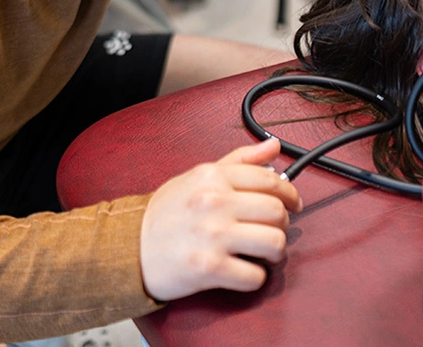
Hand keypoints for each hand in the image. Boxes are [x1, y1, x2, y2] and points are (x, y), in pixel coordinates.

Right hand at [139, 137, 302, 301]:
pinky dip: (255, 277)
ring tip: (263, 253)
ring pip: (274, 243)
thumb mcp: (199, 176)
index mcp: (213, 177)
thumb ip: (240, 160)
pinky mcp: (209, 269)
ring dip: (275, 252)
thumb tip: (274, 146)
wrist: (129, 248)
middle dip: (283, 224)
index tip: (293, 203)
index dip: (290, 193)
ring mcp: (213, 236)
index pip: (270, 179)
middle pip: (277, 211)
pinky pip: (255, 276)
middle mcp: (215, 202)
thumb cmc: (166, 212)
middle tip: (273, 230)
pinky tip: (244, 270)